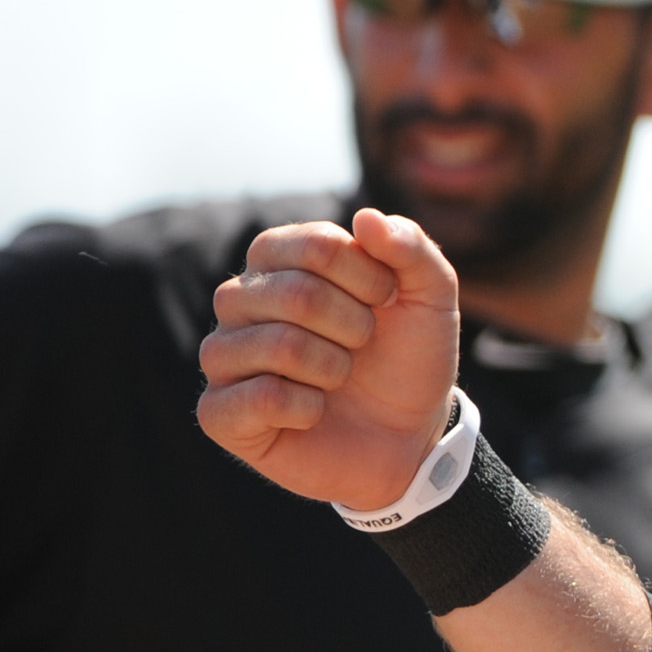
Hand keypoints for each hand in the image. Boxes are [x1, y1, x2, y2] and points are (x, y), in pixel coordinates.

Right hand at [199, 210, 460, 511]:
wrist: (410, 435)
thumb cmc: (409, 358)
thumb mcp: (431, 297)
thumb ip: (410, 248)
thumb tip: (366, 217)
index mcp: (279, 260)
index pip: (315, 244)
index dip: (367, 276)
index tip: (387, 301)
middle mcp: (239, 302)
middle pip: (295, 294)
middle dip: (354, 327)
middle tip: (363, 346)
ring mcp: (224, 356)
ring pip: (278, 346)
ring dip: (334, 368)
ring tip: (339, 379)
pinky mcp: (219, 413)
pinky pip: (260, 398)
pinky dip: (307, 409)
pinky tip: (314, 413)